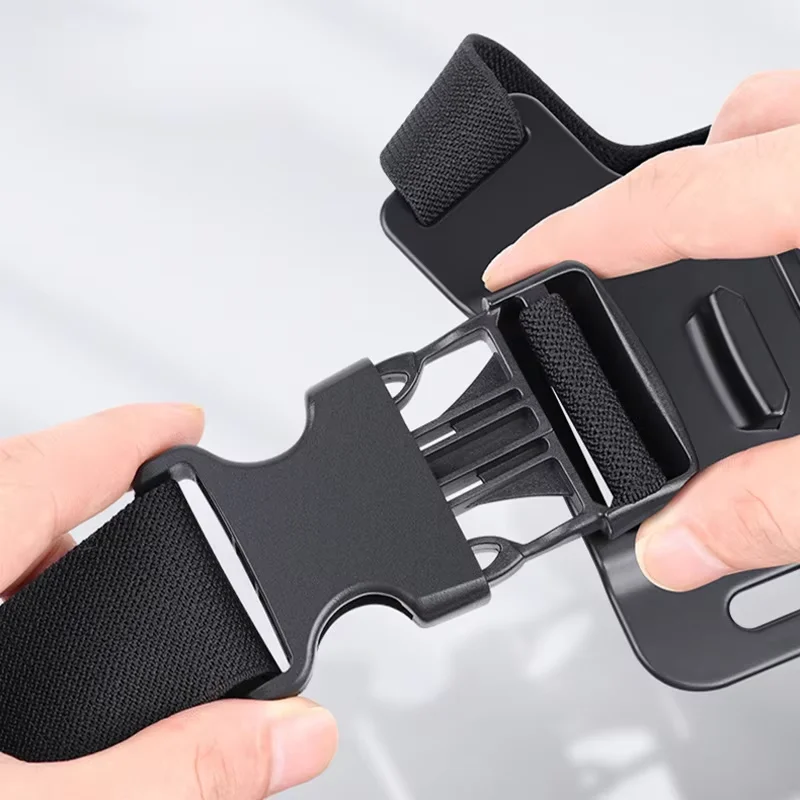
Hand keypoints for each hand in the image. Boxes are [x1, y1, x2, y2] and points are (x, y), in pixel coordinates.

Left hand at [0, 404, 336, 797]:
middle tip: (163, 528)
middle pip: (16, 493)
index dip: (136, 433)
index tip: (187, 419)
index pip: (54, 462)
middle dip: (96, 508)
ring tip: (105, 607)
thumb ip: (172, 769)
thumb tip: (291, 735)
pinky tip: (37, 664)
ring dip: (46, 568)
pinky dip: (16, 606)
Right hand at [482, 71, 799, 591]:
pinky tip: (792, 261)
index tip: (507, 269)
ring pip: (794, 118)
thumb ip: (786, 504)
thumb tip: (683, 547)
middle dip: (656, 188)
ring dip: (734, 173)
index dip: (567, 234)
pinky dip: (791, 185)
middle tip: (606, 254)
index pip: (666, 199)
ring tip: (700, 249)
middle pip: (738, 123)